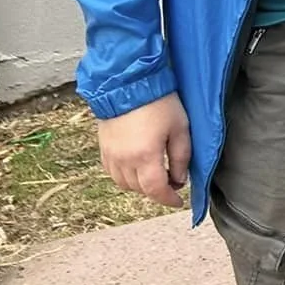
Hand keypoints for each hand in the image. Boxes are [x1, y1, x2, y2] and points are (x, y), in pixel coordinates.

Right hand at [97, 92, 191, 207]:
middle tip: (171, 183)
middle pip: (139, 189)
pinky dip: (125, 176)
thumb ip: (181, 157)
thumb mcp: (180, 128)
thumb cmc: (160, 103)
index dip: (168, 199)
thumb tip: (179, 180)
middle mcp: (124, 160)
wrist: (128, 83)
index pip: (155, 190)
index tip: (178, 201)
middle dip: (156, 191)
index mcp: (145, 156)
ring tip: (155, 175)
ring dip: (140, 185)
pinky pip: (113, 172)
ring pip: (124, 184)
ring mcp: (111, 155)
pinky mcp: (103, 148)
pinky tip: (137, 167)